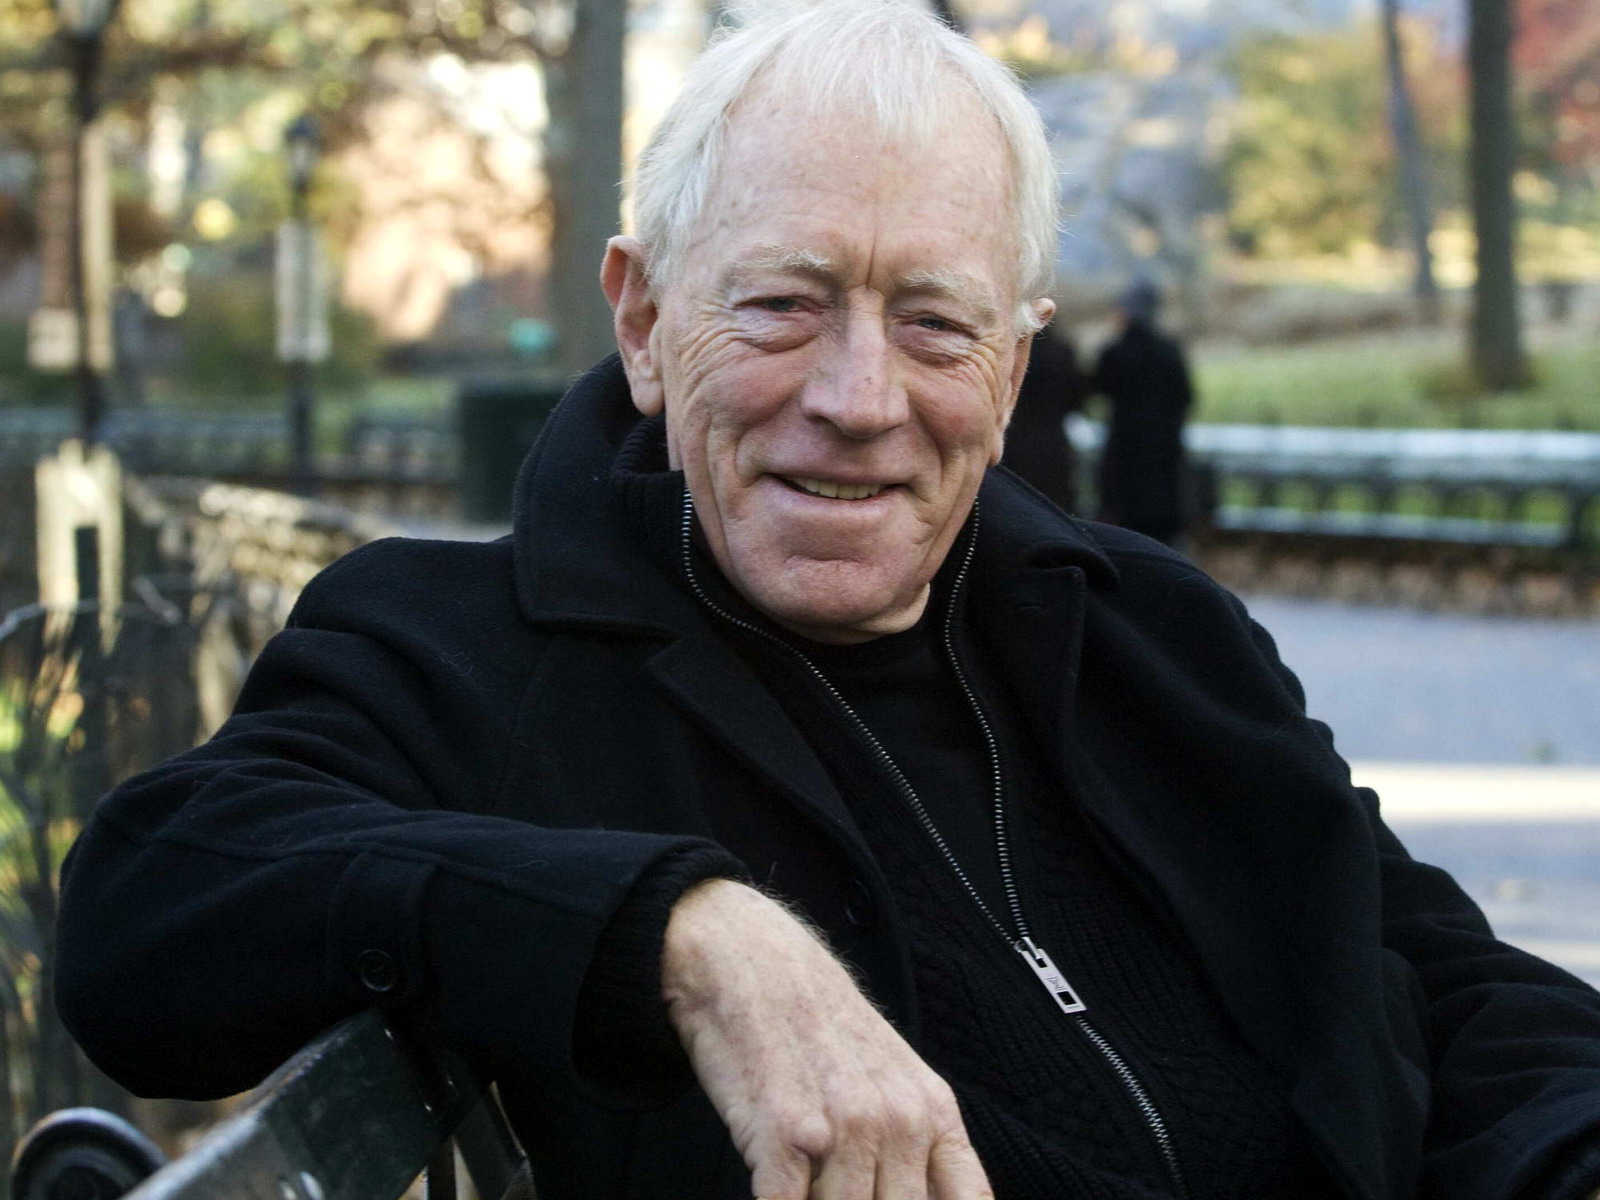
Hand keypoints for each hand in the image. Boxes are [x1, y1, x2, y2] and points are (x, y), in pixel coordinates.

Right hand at [661, 879, 991, 1199]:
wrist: (750, 962)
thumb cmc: (815, 1021)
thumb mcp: (892, 1075)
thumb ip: (919, 1146)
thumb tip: (924, 1197)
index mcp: (931, 1112)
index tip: (900, 1199)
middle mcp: (897, 1122)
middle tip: (837, 1182)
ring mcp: (843, 1129)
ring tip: (803, 1174)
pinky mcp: (783, 1135)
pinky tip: (775, 1185)